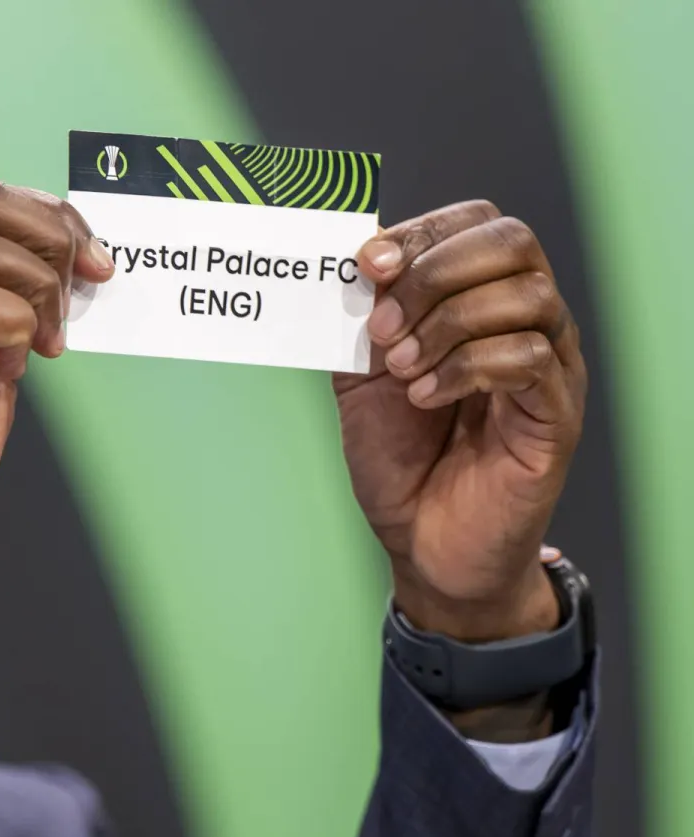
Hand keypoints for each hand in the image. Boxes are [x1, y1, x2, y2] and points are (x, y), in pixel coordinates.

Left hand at [338, 201, 585, 650]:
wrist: (422, 543)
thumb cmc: (400, 462)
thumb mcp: (359, 379)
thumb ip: (358, 322)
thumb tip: (349, 266)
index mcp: (478, 303)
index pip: (477, 224)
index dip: (423, 231)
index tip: (369, 263)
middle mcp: (523, 323)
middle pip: (511, 243)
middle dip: (434, 274)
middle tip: (385, 326)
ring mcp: (548, 367)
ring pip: (526, 296)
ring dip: (448, 324)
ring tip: (404, 370)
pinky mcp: (555, 414)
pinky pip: (528, 358)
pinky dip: (466, 367)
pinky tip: (427, 396)